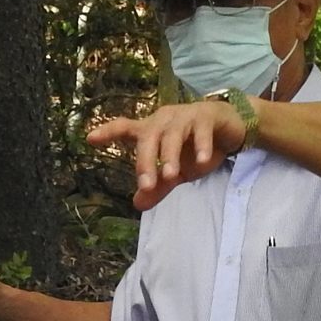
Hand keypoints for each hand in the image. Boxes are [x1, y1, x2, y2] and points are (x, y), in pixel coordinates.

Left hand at [88, 99, 247, 210]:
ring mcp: (184, 116)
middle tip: (147, 185)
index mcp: (151, 130)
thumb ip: (158, 186)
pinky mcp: (206, 117)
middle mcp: (163, 120)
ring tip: (171, 176)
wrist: (230, 128)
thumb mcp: (177, 171)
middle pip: (148, 138)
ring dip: (171, 155)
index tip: (90, 138)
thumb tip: (137, 205)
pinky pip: (201, 131)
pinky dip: (202, 146)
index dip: (108, 132)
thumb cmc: (196, 147)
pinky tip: (202, 163)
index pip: (125, 128)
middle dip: (146, 162)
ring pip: (173, 135)